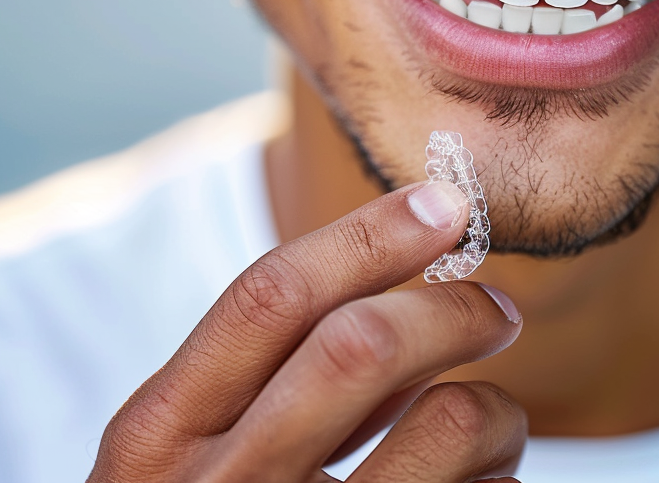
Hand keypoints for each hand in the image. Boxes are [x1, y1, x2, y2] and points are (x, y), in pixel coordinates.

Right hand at [88, 180, 525, 481]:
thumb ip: (270, 374)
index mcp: (158, 435)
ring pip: (448, 421)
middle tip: (497, 310)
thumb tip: (399, 269)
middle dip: (454, 308)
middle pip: (363, 343)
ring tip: (492, 423)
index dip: (370, 234)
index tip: (444, 204)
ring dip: (495, 406)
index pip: (271, 294)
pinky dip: (500, 476)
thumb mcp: (200, 454)